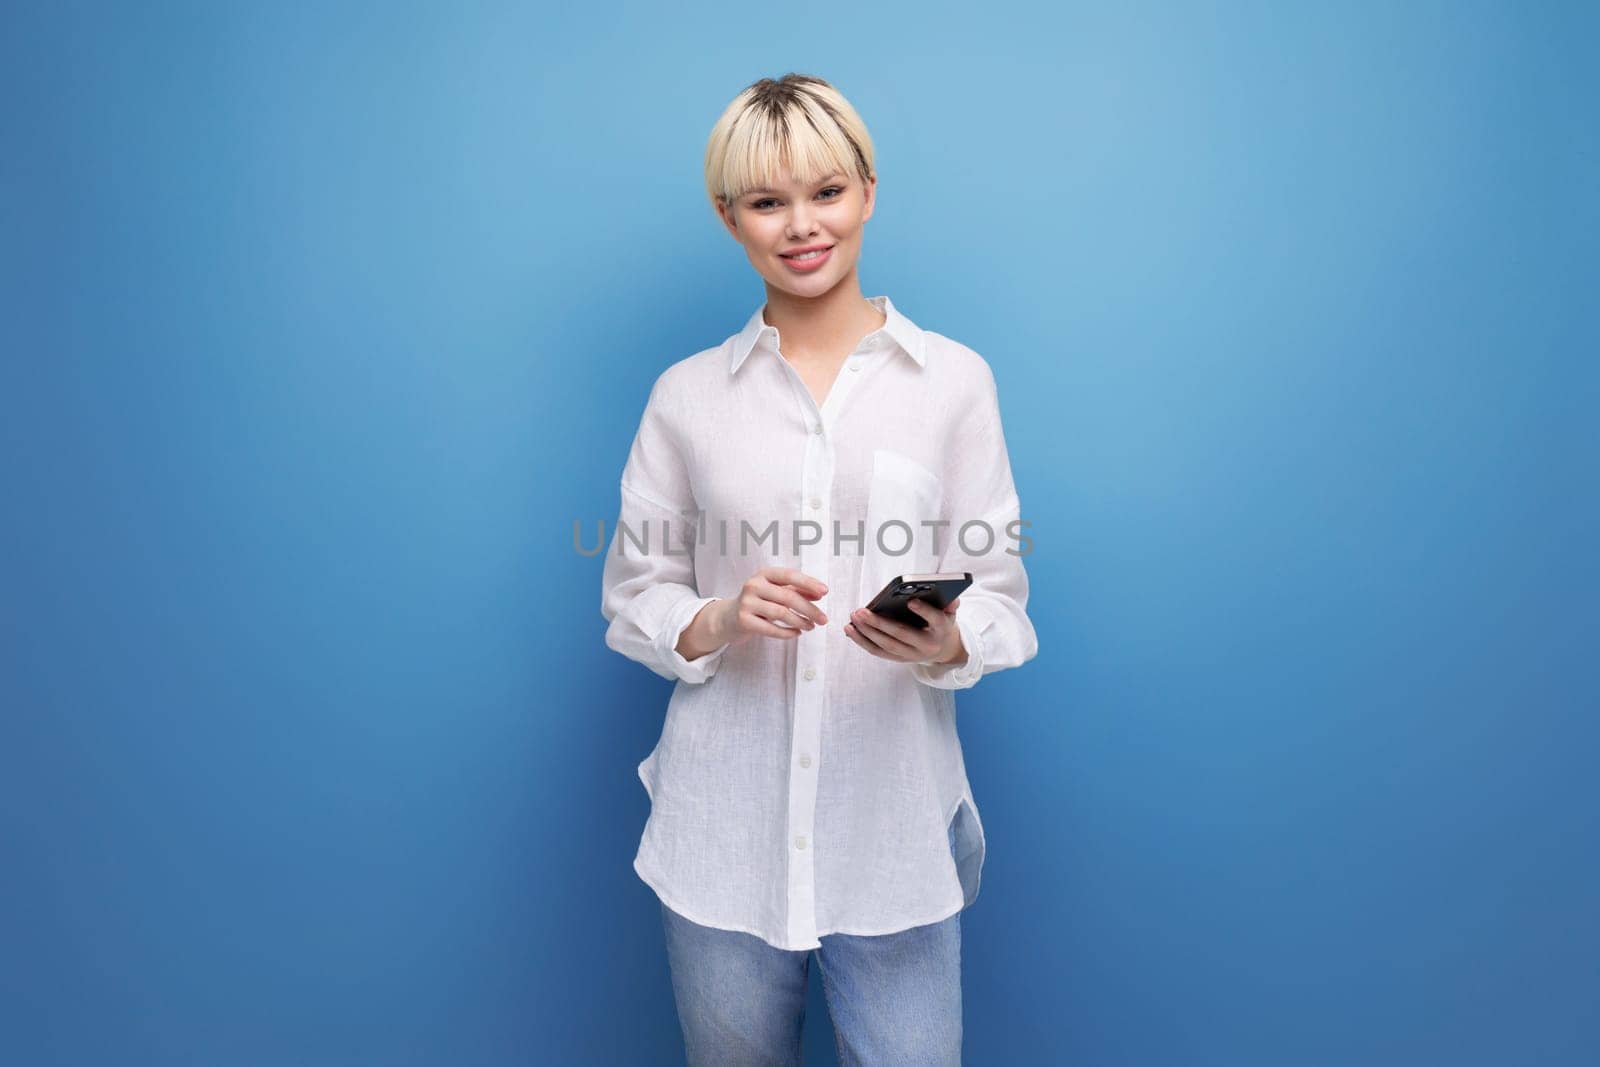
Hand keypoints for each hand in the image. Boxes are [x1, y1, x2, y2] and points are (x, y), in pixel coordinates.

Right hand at [712, 565, 829, 644]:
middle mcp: (753, 585)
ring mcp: (747, 603)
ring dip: (800, 622)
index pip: (789, 575)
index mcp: (764, 574)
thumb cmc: (757, 602)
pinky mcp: (744, 620)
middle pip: (788, 597)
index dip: (808, 583)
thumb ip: (796, 591)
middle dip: (809, 609)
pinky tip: (796, 633)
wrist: (728, 618)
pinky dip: (787, 632)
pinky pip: (771, 629)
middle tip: (823, 619)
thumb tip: (819, 594)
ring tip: (811, 627)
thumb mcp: (775, 592)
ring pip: (781, 613)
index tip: (825, 592)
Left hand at [845, 597, 965, 665]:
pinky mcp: (900, 659)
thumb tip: (951, 598)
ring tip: (853, 619)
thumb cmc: (941, 624)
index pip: (935, 620)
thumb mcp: (950, 613)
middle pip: (902, 634)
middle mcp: (926, 645)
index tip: (911, 601)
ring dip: (867, 633)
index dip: (924, 611)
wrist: (944, 649)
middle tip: (861, 612)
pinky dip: (863, 642)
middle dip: (880, 623)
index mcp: (942, 629)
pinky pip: (879, 652)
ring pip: (886, 645)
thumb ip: (950, 604)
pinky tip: (851, 631)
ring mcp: (912, 655)